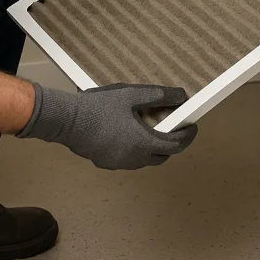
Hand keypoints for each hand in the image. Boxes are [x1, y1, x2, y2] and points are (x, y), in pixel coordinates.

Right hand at [17, 83, 197, 169]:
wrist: (66, 120)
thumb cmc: (98, 107)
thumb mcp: (131, 95)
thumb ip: (159, 95)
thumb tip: (181, 96)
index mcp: (144, 144)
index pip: (176, 146)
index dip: (188, 137)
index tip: (192, 127)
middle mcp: (134, 159)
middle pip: (162, 156)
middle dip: (171, 144)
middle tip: (173, 128)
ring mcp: (119, 164)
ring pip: (144, 160)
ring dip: (152, 148)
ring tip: (150, 129)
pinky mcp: (105, 163)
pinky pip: (127, 160)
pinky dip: (135, 150)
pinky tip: (127, 135)